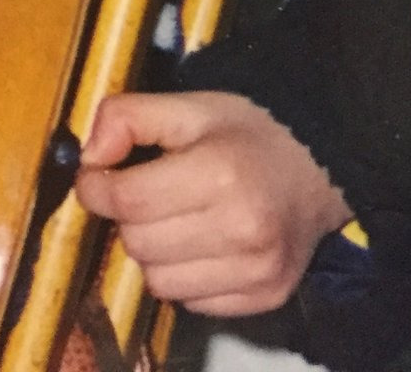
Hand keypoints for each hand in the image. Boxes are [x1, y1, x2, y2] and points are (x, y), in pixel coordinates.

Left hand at [73, 91, 351, 317]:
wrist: (321, 166)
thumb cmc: (248, 133)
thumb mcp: (189, 106)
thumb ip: (128, 117)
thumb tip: (89, 158)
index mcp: (219, 173)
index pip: (127, 199)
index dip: (97, 189)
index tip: (97, 179)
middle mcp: (241, 229)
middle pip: (139, 243)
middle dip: (129, 218)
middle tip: (147, 195)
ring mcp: (257, 270)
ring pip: (159, 282)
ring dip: (154, 253)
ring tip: (175, 221)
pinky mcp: (266, 297)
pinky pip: (191, 304)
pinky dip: (185, 278)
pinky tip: (202, 246)